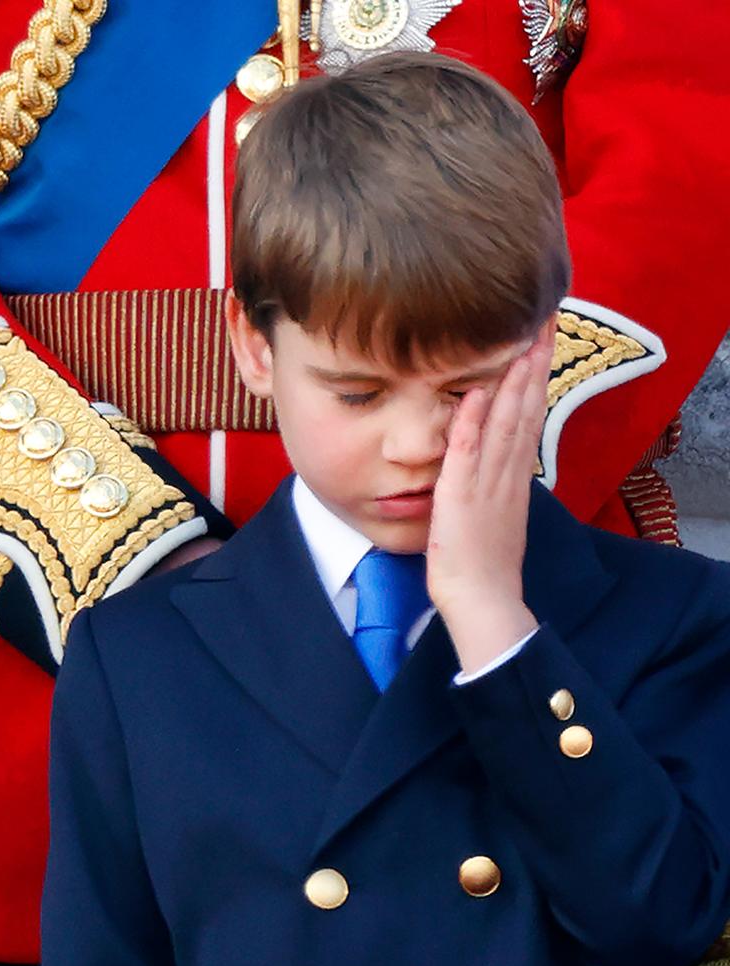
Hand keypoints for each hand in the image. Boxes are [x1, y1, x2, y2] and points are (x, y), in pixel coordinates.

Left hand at [426, 329, 553, 672]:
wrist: (484, 604)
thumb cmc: (484, 566)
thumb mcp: (496, 516)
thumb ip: (497, 484)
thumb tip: (498, 459)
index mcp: (515, 478)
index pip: (528, 417)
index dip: (534, 378)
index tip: (540, 342)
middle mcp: (507, 475)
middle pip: (525, 411)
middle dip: (534, 364)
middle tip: (544, 322)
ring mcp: (487, 486)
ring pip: (505, 425)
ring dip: (513, 381)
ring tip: (523, 340)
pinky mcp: (461, 500)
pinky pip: (467, 455)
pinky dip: (471, 422)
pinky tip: (476, 392)